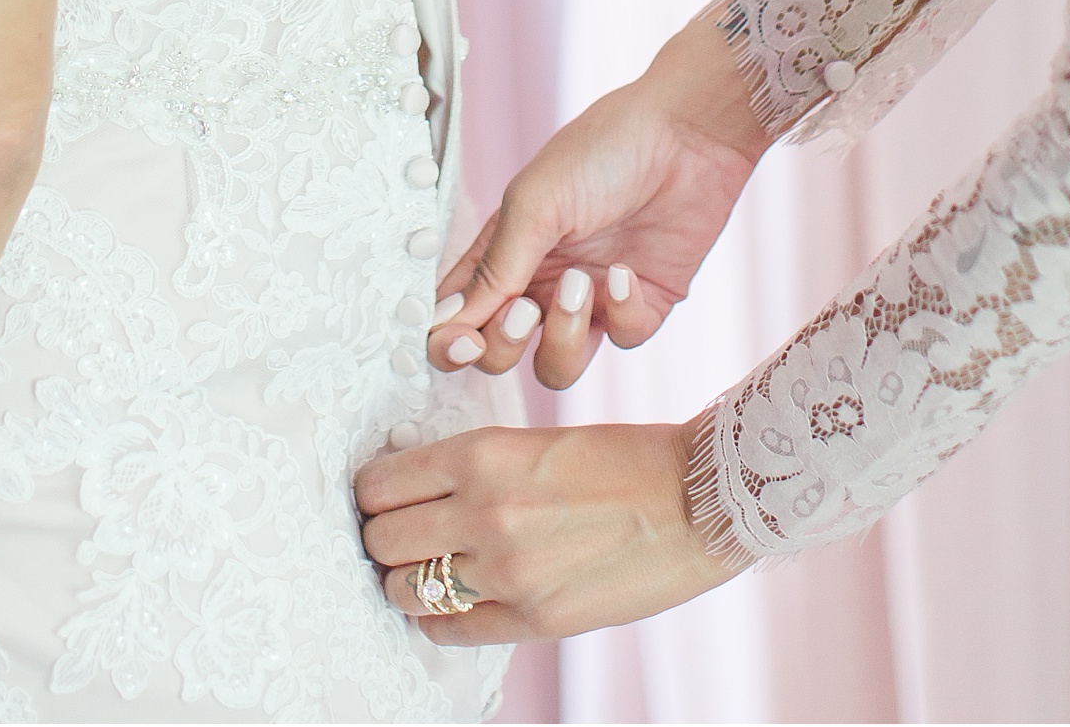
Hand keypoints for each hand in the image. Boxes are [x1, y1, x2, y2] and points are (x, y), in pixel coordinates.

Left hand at [355, 417, 741, 642]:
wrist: (695, 501)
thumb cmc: (621, 459)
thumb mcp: (531, 440)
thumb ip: (472, 467)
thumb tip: (415, 489)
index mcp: (482, 454)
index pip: (381, 484)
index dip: (373, 493)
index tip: (382, 497)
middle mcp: (483, 513)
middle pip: (381, 539)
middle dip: (382, 536)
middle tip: (400, 533)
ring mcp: (506, 573)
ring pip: (403, 588)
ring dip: (405, 580)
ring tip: (426, 567)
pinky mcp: (534, 620)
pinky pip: (448, 630)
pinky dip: (438, 617)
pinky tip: (454, 600)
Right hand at [425, 17, 765, 385]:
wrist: (687, 135)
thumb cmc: (603, 149)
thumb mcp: (535, 202)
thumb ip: (494, 268)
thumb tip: (445, 324)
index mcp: (504, 249)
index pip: (457, 313)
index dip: (448, 340)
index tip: (462, 340)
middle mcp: (542, 280)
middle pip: (499, 353)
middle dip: (504, 345)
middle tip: (525, 310)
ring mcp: (592, 298)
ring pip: (557, 365)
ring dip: (563, 339)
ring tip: (580, 288)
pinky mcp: (643, 304)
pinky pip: (622, 341)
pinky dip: (623, 314)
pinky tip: (627, 272)